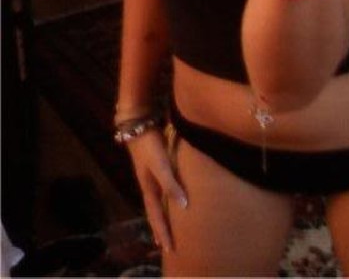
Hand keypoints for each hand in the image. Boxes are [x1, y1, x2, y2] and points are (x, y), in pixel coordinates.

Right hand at [126, 129, 187, 251]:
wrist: (137, 125)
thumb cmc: (150, 146)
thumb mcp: (161, 165)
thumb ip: (171, 184)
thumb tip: (183, 206)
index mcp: (149, 188)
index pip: (156, 216)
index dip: (162, 232)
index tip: (168, 249)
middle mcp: (148, 184)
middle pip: (155, 212)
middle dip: (160, 228)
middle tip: (166, 246)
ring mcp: (149, 175)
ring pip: (156, 201)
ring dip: (161, 215)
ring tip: (166, 226)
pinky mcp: (153, 165)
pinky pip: (160, 189)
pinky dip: (165, 199)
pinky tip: (169, 197)